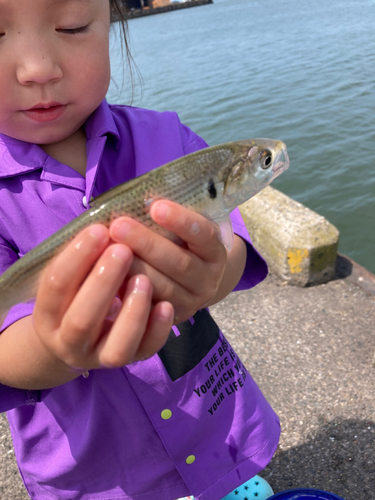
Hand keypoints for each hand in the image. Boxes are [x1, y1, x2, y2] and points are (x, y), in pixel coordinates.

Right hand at [32, 224, 173, 371]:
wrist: (80, 338)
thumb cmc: (77, 293)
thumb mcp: (71, 276)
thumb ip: (84, 258)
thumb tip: (109, 227)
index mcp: (48, 315)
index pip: (55, 287)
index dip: (76, 257)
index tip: (99, 230)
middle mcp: (69, 342)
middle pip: (82, 320)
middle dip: (103, 282)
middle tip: (123, 249)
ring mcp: (100, 356)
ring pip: (115, 348)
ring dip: (132, 311)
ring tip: (145, 279)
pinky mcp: (130, 361)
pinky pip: (145, 352)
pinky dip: (157, 330)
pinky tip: (166, 305)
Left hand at [109, 200, 227, 323]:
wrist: (191, 282)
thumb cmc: (180, 244)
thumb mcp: (183, 229)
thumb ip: (167, 218)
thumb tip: (134, 200)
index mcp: (215, 251)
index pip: (204, 235)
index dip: (182, 221)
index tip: (156, 206)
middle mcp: (208, 280)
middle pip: (179, 263)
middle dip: (147, 243)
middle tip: (118, 225)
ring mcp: (191, 303)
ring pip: (163, 288)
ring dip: (133, 268)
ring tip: (107, 250)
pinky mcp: (170, 319)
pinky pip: (149, 307)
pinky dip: (127, 290)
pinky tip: (107, 275)